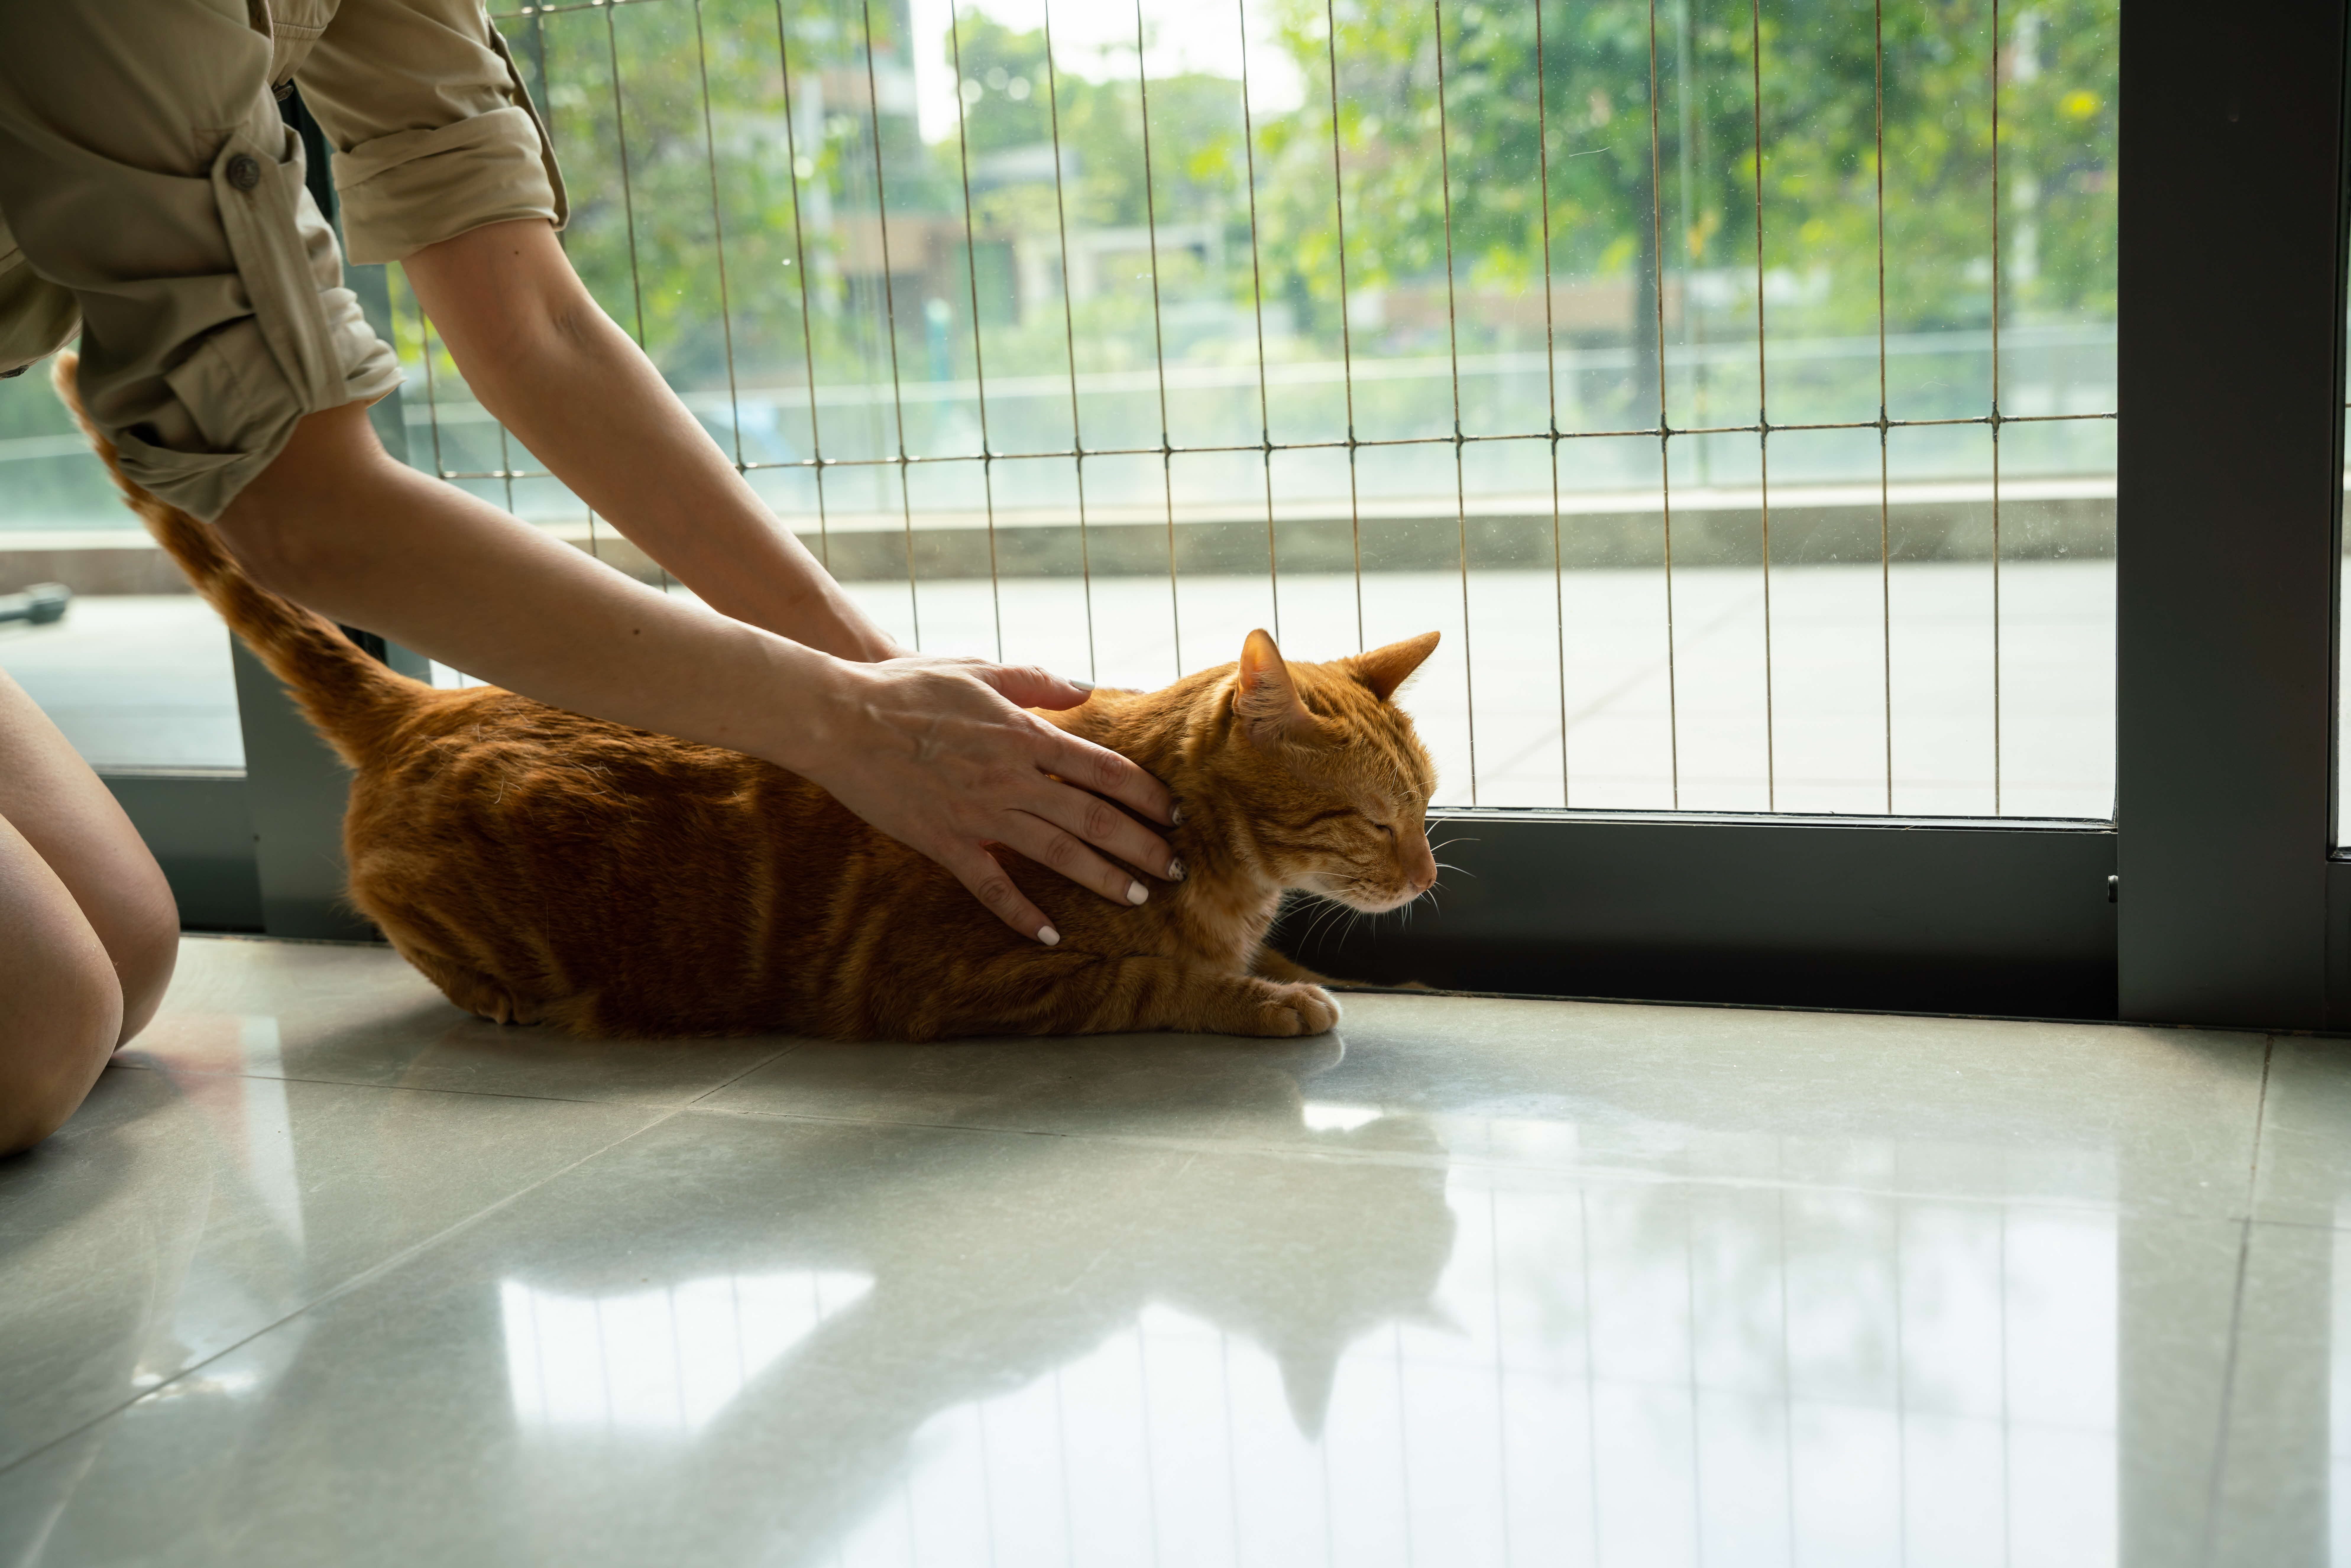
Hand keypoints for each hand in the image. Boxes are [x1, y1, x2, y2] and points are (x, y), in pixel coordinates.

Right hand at [792, 654, 1180, 942]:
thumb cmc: (909, 688)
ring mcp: (980, 815)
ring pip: (1058, 854)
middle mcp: (1013, 780)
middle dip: (1142, 845)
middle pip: (1094, 818)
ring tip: (1139, 898)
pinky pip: (993, 886)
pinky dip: (1023, 913)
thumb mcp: (980, 668)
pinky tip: (1052, 935)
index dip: (1147, 795)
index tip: (1175, 814)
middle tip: (1175, 869)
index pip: (1105, 770)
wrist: (842, 719)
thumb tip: (1086, 688)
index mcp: (1025, 736)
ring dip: (1103, 878)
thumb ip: (1036, 680)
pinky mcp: (946, 843)